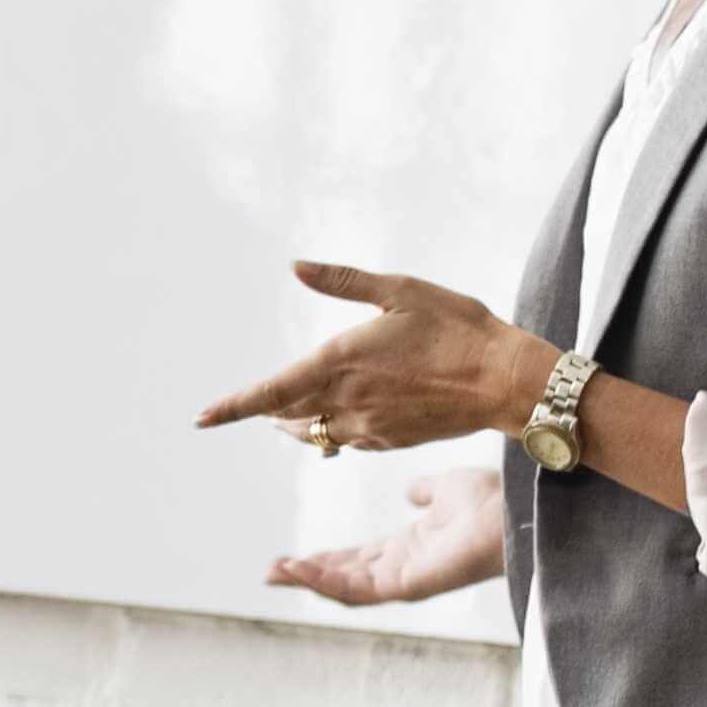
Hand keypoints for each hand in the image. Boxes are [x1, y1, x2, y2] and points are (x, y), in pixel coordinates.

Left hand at [197, 263, 562, 453]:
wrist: (506, 380)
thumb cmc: (458, 327)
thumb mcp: (401, 290)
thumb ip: (343, 282)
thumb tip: (296, 266)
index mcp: (341, 361)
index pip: (270, 391)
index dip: (232, 407)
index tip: (200, 418)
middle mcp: (347, 400)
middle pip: (286, 415)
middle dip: (263, 412)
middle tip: (247, 408)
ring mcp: (369, 427)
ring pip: (313, 433)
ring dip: (295, 424)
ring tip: (284, 415)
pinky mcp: (390, 441)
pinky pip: (345, 440)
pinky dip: (331, 432)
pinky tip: (340, 420)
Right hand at [271, 460, 507, 606]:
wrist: (512, 509)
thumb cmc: (490, 502)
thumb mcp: (446, 490)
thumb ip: (425, 492)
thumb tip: (411, 491)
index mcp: (409, 549)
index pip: (358, 560)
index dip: (325, 558)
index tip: (294, 556)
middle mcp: (403, 569)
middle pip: (344, 578)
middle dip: (307, 575)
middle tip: (272, 572)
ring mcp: (404, 581)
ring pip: (345, 589)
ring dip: (308, 582)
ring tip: (274, 573)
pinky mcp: (406, 586)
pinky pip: (357, 591)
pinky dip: (324, 583)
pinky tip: (299, 570)